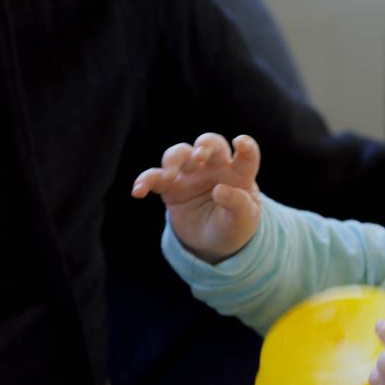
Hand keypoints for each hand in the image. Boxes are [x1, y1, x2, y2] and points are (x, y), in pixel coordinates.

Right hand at [131, 133, 261, 263]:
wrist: (212, 243)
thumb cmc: (234, 226)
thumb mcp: (243, 221)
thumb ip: (238, 204)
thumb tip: (220, 191)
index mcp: (239, 173)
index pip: (246, 155)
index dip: (246, 146)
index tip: (241, 142)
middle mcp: (214, 167)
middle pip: (210, 143)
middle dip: (203, 145)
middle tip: (199, 156)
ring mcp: (191, 174)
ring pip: (180, 153)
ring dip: (174, 159)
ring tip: (169, 175)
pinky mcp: (170, 187)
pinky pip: (155, 178)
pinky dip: (145, 181)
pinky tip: (138, 192)